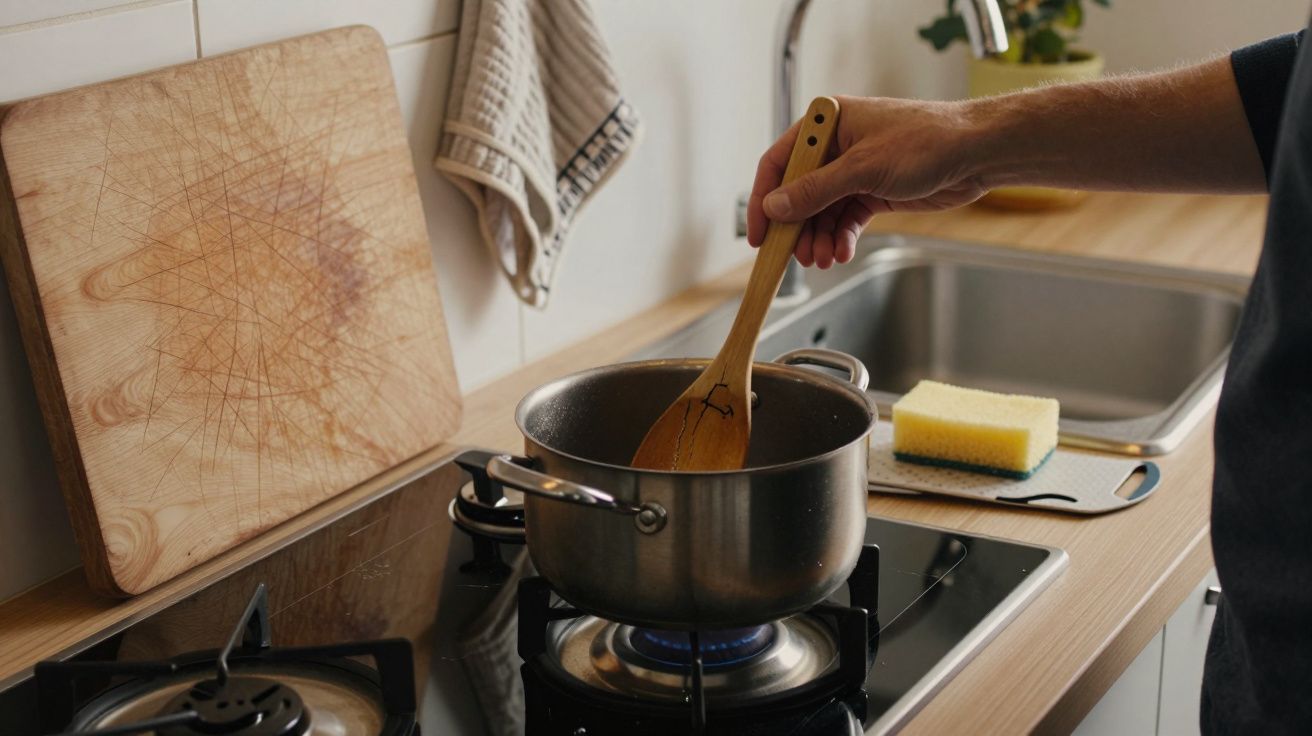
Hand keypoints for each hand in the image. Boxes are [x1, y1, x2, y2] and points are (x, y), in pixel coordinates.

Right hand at [746, 95, 986, 267]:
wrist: (976, 153)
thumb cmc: (928, 141)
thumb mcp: (863, 168)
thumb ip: (816, 190)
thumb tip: (777, 206)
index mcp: (827, 124)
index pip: (780, 163)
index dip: (765, 199)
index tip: (759, 232)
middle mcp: (837, 145)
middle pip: (799, 193)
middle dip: (798, 227)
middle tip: (797, 256)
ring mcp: (855, 169)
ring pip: (822, 211)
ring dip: (819, 237)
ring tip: (824, 259)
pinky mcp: (873, 190)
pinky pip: (845, 218)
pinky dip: (841, 237)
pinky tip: (842, 252)